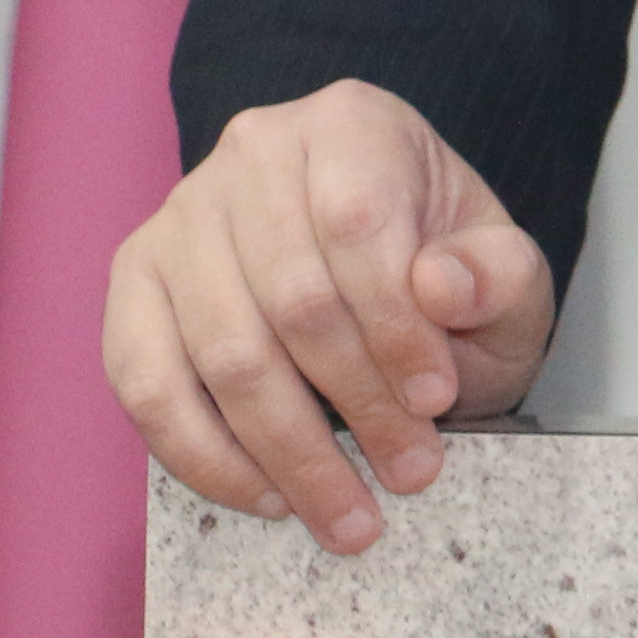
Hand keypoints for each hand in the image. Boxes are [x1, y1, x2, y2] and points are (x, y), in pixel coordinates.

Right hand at [104, 78, 555, 551]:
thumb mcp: (503, 271)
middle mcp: (252, 153)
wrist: (370, 267)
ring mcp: (180, 217)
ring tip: (347, 513)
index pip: (357, 222)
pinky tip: (266, 497)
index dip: (395, 325)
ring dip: (288, 451)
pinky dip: (205, 456)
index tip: (437, 400)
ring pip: (222, 352)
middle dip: (357, 406)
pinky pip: (145, 384)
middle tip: (409, 474)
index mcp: (350, 124)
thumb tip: (441, 285)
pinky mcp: (133, 285)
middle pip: (290, 297)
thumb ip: (498, 276)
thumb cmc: (440, 268)